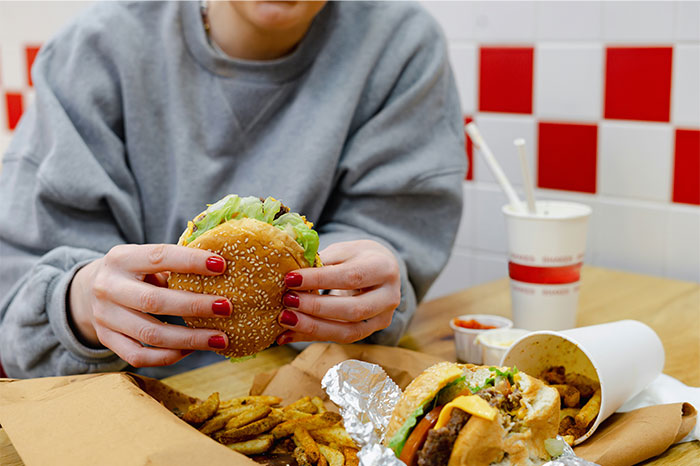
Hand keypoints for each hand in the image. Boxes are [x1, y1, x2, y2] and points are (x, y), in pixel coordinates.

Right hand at [69, 244, 231, 366]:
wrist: (89, 289)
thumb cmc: (134, 271)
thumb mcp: (145, 258)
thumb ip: (174, 263)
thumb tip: (220, 268)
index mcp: (121, 258)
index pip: (159, 256)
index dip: (191, 261)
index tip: (221, 265)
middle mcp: (108, 287)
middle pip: (154, 302)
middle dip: (195, 306)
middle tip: (226, 307)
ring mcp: (104, 317)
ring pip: (150, 334)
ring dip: (190, 339)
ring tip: (220, 339)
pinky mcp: (106, 339)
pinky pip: (139, 356)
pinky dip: (168, 356)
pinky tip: (192, 350)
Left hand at [276, 240, 400, 344]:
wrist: (382, 269)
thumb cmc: (358, 257)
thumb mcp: (343, 250)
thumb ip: (322, 261)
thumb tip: (291, 274)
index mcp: (384, 268)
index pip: (351, 277)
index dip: (319, 280)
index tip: (290, 279)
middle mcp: (389, 297)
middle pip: (353, 310)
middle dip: (316, 308)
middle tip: (287, 301)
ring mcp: (382, 318)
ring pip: (348, 331)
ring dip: (313, 328)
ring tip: (285, 320)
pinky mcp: (370, 332)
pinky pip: (339, 338)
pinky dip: (311, 337)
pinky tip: (287, 335)